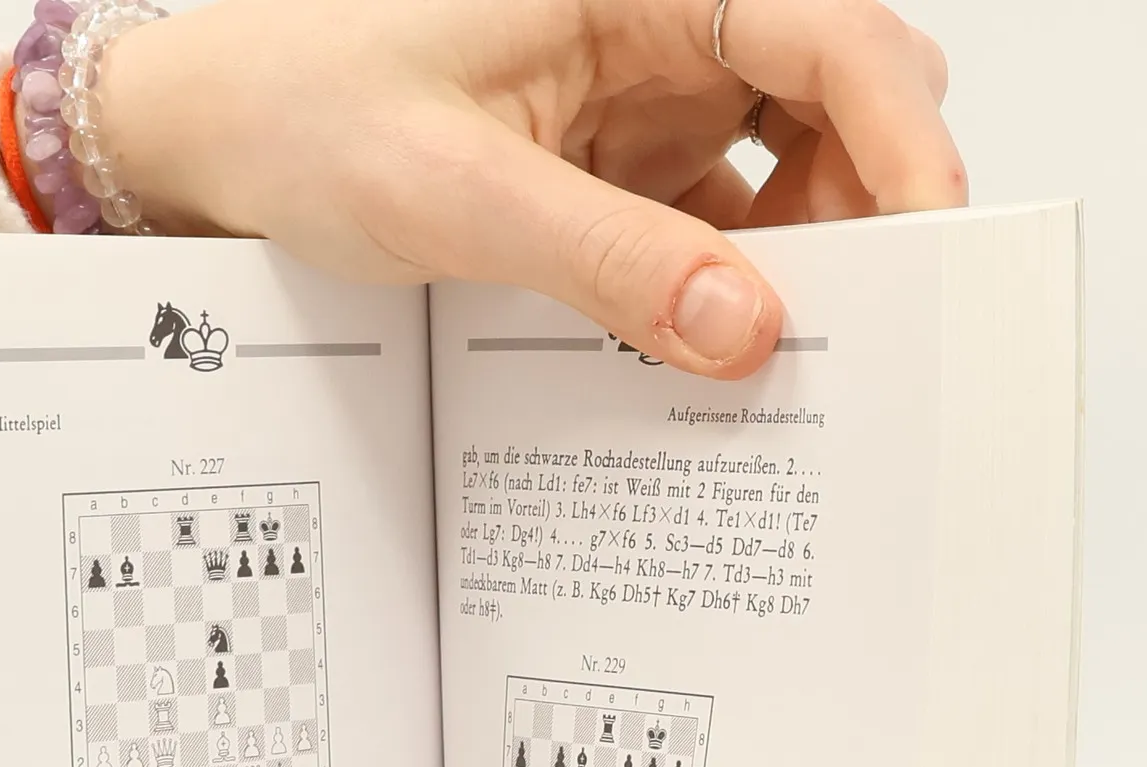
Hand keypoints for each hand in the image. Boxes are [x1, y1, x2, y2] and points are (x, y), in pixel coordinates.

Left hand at [105, 0, 962, 376]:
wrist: (216, 138)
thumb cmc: (303, 108)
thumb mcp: (456, 191)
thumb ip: (605, 259)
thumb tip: (743, 327)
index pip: (826, 32)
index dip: (902, 133)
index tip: (930, 240)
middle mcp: (662, 26)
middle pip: (836, 100)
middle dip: (859, 207)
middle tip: (840, 323)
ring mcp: (647, 102)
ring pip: (789, 171)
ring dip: (797, 258)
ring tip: (762, 352)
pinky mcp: (620, 170)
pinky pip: (713, 228)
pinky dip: (724, 291)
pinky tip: (703, 352)